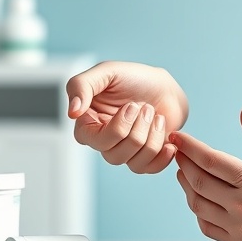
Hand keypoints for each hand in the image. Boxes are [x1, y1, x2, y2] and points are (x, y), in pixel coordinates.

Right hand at [66, 61, 188, 173]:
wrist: (165, 87)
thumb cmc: (134, 77)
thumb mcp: (106, 71)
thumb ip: (81, 85)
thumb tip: (73, 112)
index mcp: (88, 122)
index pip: (93, 140)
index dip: (117, 128)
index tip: (132, 105)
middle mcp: (103, 140)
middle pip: (114, 155)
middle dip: (138, 130)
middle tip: (146, 107)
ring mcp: (124, 151)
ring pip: (134, 163)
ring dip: (152, 136)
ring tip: (156, 115)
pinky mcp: (144, 158)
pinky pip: (149, 169)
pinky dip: (162, 155)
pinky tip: (169, 140)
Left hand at [172, 107, 241, 240]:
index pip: (209, 160)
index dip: (189, 146)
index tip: (177, 136)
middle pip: (198, 182)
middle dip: (183, 163)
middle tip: (177, 150)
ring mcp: (239, 227)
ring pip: (198, 205)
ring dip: (186, 186)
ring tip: (183, 171)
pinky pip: (207, 227)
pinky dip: (197, 211)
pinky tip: (197, 197)